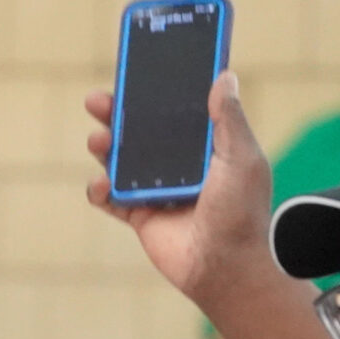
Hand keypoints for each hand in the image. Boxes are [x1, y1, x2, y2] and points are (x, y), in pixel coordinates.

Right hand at [85, 72, 275, 308]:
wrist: (224, 266)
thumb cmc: (241, 212)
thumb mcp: (242, 158)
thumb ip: (229, 119)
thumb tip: (225, 75)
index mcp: (203, 147)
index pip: (175, 111)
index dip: (156, 92)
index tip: (138, 72)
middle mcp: (178, 165)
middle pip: (140, 131)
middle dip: (117, 114)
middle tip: (98, 100)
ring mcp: (156, 190)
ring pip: (120, 160)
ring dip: (104, 147)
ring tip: (98, 140)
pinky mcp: (140, 215)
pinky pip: (111, 199)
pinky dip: (99, 190)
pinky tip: (101, 184)